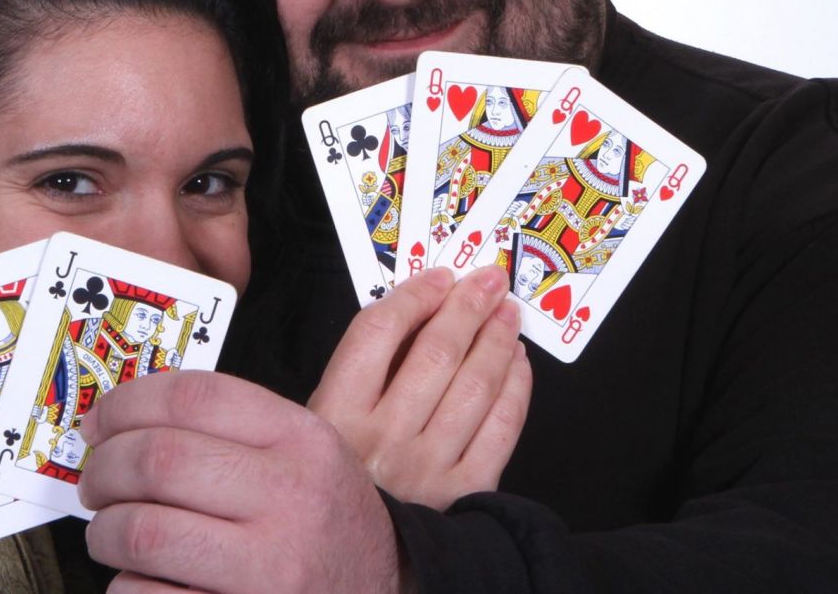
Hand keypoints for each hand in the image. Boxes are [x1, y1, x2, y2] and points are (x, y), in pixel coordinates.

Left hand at [77, 371, 402, 593]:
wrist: (381, 590)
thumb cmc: (327, 522)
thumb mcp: (307, 454)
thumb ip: (235, 428)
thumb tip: (127, 418)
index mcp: (303, 440)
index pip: (195, 397)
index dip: (128, 402)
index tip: (100, 419)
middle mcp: (292, 497)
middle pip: (159, 459)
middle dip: (105, 468)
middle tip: (95, 480)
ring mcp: (270, 566)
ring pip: (143, 532)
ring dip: (104, 531)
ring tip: (109, 532)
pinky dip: (125, 587)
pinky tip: (138, 579)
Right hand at [308, 266, 530, 509]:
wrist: (355, 560)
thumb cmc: (337, 480)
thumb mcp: (320, 424)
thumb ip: (356, 373)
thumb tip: (415, 311)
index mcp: (337, 415)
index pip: (379, 333)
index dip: (415, 296)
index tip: (439, 277)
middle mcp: (383, 439)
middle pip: (435, 353)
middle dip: (468, 306)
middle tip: (490, 279)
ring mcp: (427, 469)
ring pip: (474, 387)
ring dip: (496, 340)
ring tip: (507, 313)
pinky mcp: (463, 496)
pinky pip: (500, 430)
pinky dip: (515, 389)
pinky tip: (518, 363)